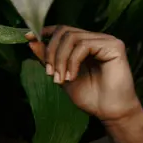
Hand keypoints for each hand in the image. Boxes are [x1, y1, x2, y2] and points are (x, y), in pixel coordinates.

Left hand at [25, 25, 142, 122]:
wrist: (109, 112)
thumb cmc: (89, 96)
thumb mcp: (61, 75)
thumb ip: (48, 59)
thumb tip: (31, 41)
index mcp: (84, 44)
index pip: (62, 29)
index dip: (44, 32)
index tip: (28, 38)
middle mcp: (95, 38)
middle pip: (64, 31)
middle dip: (50, 51)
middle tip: (49, 73)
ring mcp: (106, 40)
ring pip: (72, 37)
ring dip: (60, 59)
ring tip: (60, 78)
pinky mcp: (114, 46)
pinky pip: (84, 45)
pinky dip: (72, 61)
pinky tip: (72, 77)